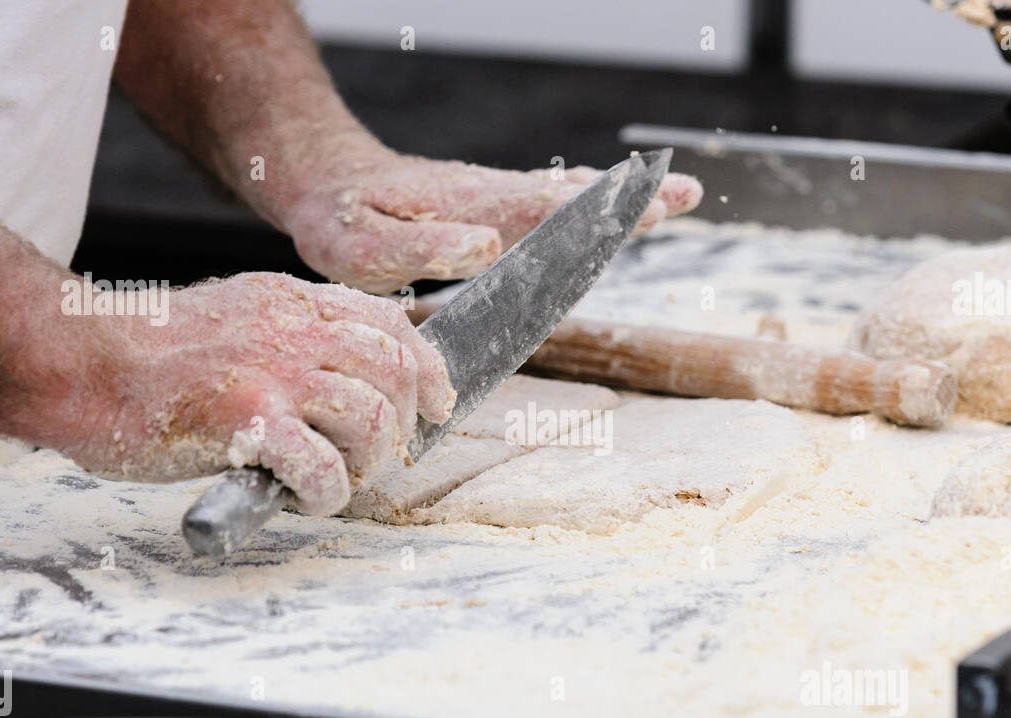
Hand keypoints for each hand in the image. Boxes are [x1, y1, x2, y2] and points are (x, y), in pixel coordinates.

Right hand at [65, 273, 452, 514]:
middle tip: (382, 457)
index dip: (427, 367)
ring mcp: (271, 373)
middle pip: (394, 369)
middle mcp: (291, 329)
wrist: (78, 363)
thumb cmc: (151, 355)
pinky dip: (329, 493)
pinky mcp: (246, 420)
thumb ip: (294, 337)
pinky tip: (308, 497)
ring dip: (370, 463)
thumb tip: (351, 375)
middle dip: (405, 423)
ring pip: (371, 418)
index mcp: (291, 302)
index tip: (437, 404)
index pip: (389, 323)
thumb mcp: (238, 318)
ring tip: (340, 479)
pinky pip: (323, 466)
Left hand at [285, 144, 703, 292]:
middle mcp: (490, 196)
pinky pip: (549, 204)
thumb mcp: (363, 245)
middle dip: (628, 199)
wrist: (323, 178)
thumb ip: (424, 246)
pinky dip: (590, 204)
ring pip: (566, 196)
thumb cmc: (339, 218)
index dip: (594, 212)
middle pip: (571, 196)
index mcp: (468, 206)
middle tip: (686, 194)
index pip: (543, 207)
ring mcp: (493, 198)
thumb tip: (489, 245)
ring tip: (674, 197)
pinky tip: (614, 209)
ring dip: (619, 199)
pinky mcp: (490, 206)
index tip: (642, 207)